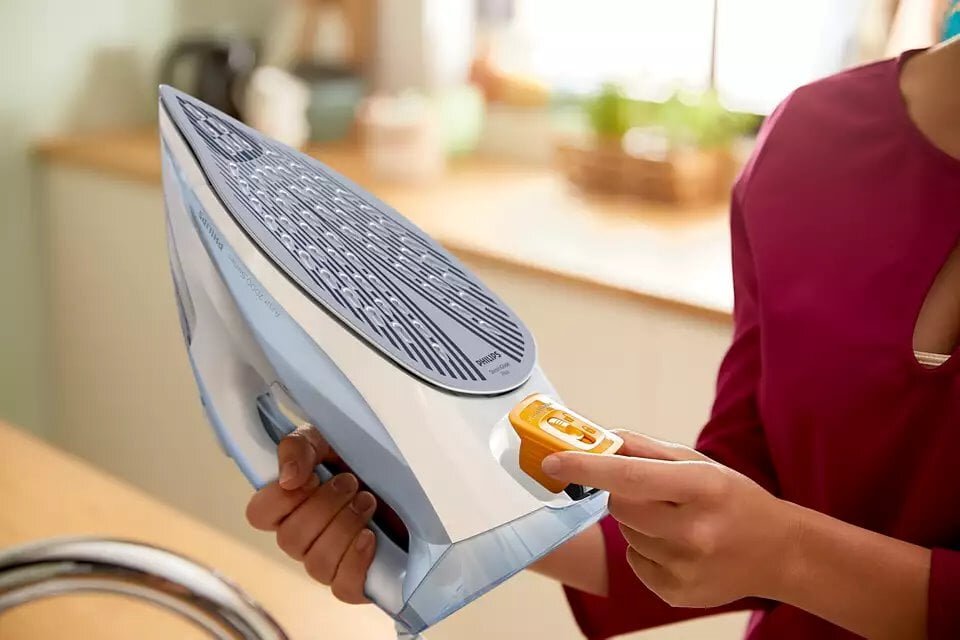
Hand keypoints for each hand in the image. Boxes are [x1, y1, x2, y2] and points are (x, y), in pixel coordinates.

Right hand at [245, 425, 377, 602]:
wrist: (407, 483)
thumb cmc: (362, 462)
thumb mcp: (329, 440)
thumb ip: (300, 446)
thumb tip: (288, 479)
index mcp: (288, 504)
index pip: (258, 514)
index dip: (281, 499)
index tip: (312, 477)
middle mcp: (301, 537)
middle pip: (290, 539)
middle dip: (326, 506)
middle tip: (352, 483)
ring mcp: (325, 562)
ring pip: (317, 563)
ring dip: (345, 527)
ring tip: (368, 502)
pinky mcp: (352, 580)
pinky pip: (343, 586)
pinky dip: (357, 560)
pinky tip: (371, 537)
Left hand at [542, 431, 801, 607]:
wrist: (780, 553)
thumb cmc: (733, 499)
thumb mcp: (698, 463)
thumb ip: (644, 449)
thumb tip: (599, 438)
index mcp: (702, 488)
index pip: (630, 477)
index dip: (586, 468)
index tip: (554, 462)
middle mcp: (694, 531)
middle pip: (619, 505)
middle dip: (622, 493)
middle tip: (654, 493)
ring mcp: (685, 568)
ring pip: (625, 532)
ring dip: (637, 522)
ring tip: (676, 522)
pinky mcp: (675, 594)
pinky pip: (634, 561)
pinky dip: (646, 550)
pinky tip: (678, 547)